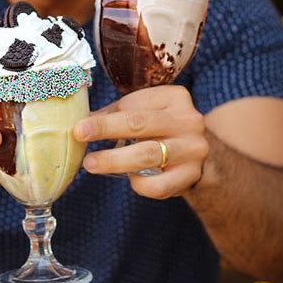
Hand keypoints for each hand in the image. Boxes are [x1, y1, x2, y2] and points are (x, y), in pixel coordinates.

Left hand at [74, 86, 207, 198]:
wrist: (203, 156)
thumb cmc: (164, 130)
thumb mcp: (148, 113)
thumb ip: (118, 114)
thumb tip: (81, 120)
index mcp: (175, 97)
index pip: (135, 103)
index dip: (106, 115)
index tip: (80, 124)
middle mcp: (187, 120)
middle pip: (139, 123)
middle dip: (105, 129)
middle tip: (79, 134)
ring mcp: (192, 148)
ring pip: (147, 154)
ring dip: (114, 159)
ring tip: (91, 163)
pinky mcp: (191, 175)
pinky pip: (159, 184)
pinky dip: (139, 184)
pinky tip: (131, 179)